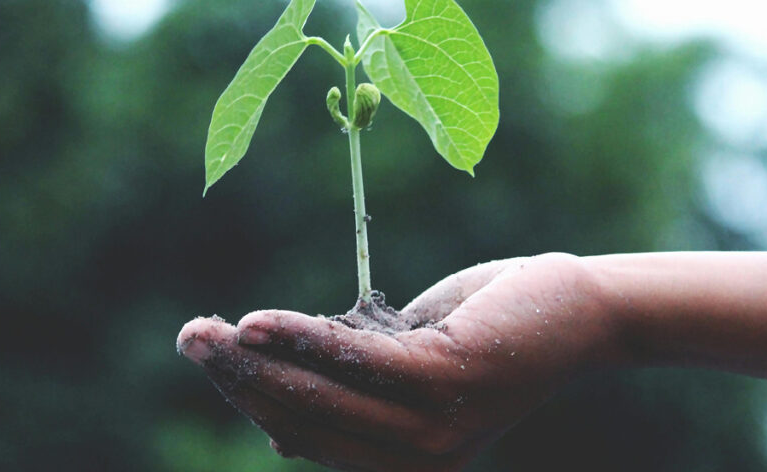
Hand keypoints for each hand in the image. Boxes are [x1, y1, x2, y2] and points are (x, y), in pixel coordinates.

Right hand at [176, 253, 619, 471]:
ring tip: (206, 332)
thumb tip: (276, 410)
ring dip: (255, 362)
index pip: (306, 436)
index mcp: (404, 464)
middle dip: (238, 380)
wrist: (577, 310)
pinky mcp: (446, 383)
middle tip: (188, 338)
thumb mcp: (408, 361)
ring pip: (320, 397)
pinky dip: (303, 339)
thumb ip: (353, 384)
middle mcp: (416, 463)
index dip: (251, 398)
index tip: (211, 355)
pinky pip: (356, 362)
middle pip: (303, 421)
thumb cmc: (489, 329)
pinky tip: (258, 322)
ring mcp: (432, 429)